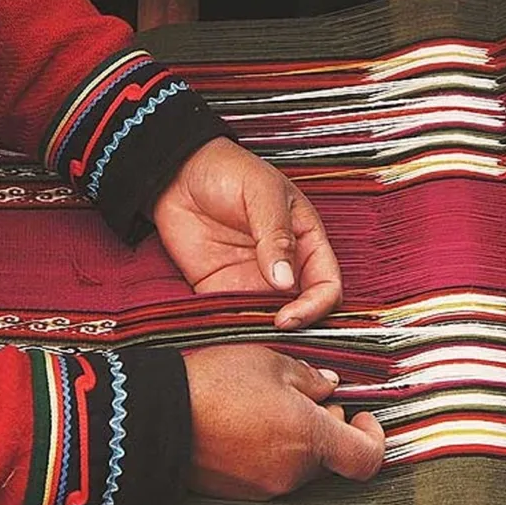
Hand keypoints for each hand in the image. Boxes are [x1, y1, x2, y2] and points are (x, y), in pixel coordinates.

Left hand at [154, 138, 342, 328]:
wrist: (178, 173)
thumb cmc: (228, 170)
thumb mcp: (261, 193)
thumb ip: (276, 236)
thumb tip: (286, 281)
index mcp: (306, 240)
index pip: (327, 284)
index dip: (316, 305)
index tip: (290, 315)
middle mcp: (285, 266)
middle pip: (304, 308)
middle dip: (294, 324)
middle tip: (271, 328)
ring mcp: (254, 280)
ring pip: (270, 319)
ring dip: (263, 331)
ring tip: (248, 333)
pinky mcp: (223, 289)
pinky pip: (235, 318)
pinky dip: (235, 329)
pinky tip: (228, 329)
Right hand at [185, 345, 384, 499]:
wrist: (155, 417)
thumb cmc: (215, 384)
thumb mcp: (270, 362)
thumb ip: (310, 378)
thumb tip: (329, 387)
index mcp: (310, 439)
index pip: (366, 458)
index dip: (373, 437)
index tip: (361, 415)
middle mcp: (293, 472)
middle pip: (330, 459)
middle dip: (327, 428)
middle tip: (307, 397)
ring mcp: (265, 487)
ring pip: (300, 464)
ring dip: (296, 438)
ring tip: (267, 405)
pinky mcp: (240, 493)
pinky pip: (270, 472)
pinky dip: (270, 450)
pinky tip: (247, 423)